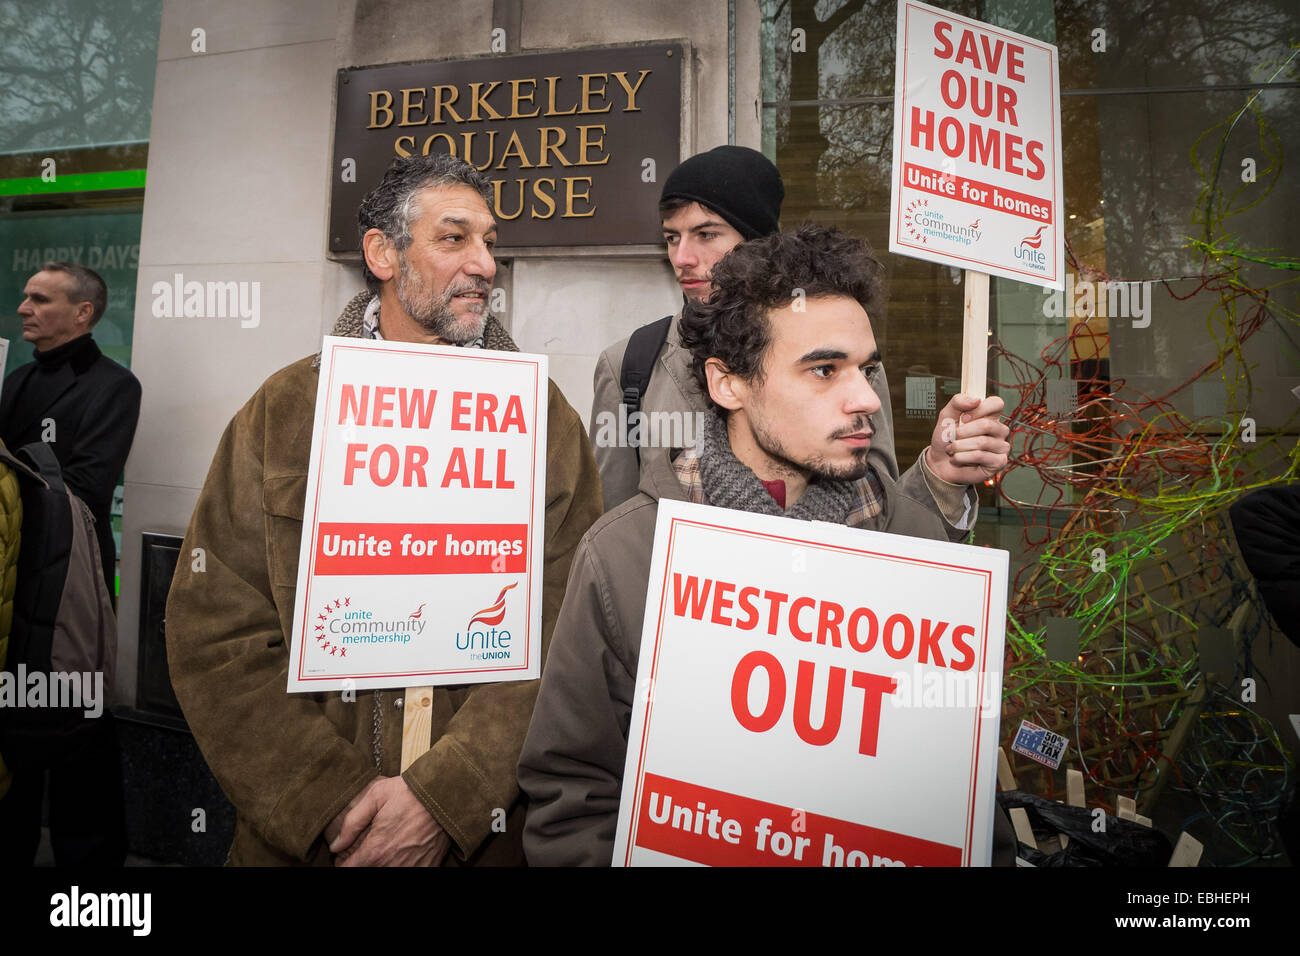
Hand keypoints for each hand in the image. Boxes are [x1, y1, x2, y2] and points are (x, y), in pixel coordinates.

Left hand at [328, 776, 449, 866]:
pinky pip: (407, 872)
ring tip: (382, 851)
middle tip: (364, 851)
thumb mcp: (376, 796)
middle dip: (361, 863)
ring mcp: (410, 868)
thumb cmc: (410, 793)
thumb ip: (352, 823)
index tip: (345, 856)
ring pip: (385, 873)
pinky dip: (400, 865)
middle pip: (366, 873)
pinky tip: (400, 854)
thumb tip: (336, 845)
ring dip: (380, 864)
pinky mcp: (426, 867)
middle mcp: (392, 864)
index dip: (343, 863)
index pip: (349, 869)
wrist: (445, 795)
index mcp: (376, 850)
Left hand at [925, 394, 1010, 484]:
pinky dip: (962, 457)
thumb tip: (975, 400)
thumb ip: (957, 402)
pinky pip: (980, 456)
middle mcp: (999, 430)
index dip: (979, 409)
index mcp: (990, 416)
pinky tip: (957, 459)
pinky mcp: (999, 462)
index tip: (964, 418)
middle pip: (987, 425)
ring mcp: (1001, 446)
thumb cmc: (946, 440)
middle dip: (962, 432)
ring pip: (982, 442)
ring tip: (952, 449)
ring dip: (959, 446)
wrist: (939, 463)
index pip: (997, 403)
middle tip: (953, 437)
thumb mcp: (946, 416)